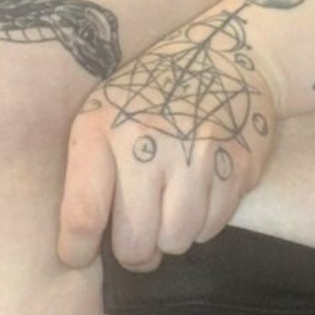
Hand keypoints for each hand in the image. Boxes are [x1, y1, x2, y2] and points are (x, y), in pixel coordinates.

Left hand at [58, 9, 275, 270]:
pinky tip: (198, 193)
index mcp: (103, 129)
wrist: (225, 58)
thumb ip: (88, 168)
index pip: (83, 214)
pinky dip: (203, 222)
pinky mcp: (237, 166)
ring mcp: (198, 155)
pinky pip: (212, 227)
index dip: (76, 249)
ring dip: (171, 236)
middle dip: (134, 252)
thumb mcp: (104, 113)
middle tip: (136, 240)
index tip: (78, 256)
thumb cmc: (149, 96)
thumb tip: (82, 241)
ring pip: (177, 241)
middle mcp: (149, 143)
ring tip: (169, 210)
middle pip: (135, 242)